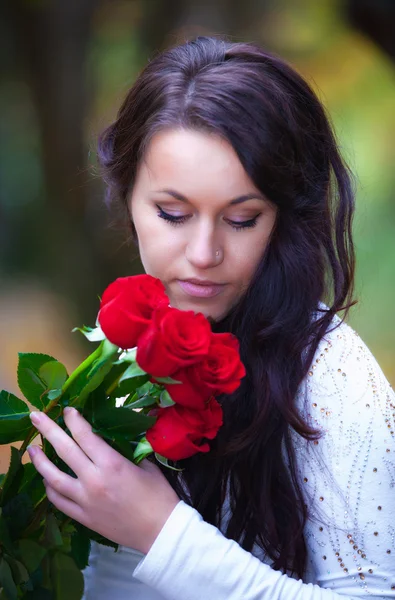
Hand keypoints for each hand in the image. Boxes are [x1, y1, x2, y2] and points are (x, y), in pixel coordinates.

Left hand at [27, 407, 179, 553]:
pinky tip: (46, 479)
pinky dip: (49, 488)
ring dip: (40, 462)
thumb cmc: (159, 495)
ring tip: (31, 449)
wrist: (161, 532)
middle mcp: (94, 480)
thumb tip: (118, 437)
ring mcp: (85, 501)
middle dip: (48, 430)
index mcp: (111, 464)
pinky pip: (59, 501)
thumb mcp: (147, 465)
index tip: (66, 410)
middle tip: (35, 417)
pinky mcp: (83, 517)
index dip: (74, 420)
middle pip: (64, 450)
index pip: (85, 435)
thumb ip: (129, 449)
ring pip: (53, 478)